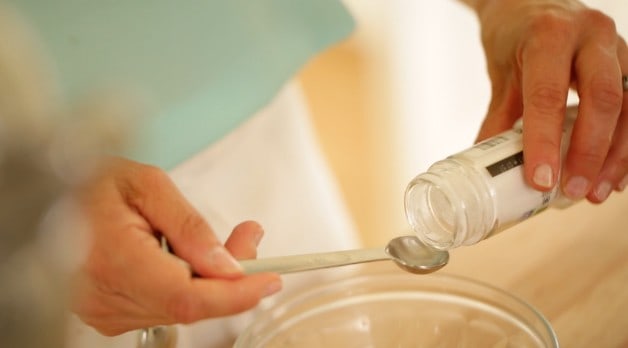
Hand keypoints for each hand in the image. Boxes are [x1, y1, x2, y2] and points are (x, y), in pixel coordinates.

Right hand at [71, 158, 280, 335]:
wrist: (49, 194)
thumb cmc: (92, 182)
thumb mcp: (148, 185)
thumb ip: (190, 227)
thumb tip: (227, 265)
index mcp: (114, 258)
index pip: (186, 297)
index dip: (234, 294)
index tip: (268, 279)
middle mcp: (105, 296)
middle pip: (190, 304)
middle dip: (231, 277)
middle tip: (248, 237)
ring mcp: (104, 310)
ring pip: (180, 309)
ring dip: (211, 280)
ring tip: (219, 241)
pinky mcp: (108, 314)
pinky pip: (164, 307)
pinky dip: (188, 285)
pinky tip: (186, 258)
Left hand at [471, 0, 626, 202]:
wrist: (531, 2)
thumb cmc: (514, 36)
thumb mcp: (502, 73)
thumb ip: (498, 119)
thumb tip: (488, 169)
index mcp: (548, 35)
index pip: (547, 93)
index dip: (545, 141)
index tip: (541, 179)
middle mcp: (590, 35)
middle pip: (602, 97)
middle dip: (590, 152)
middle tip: (574, 191)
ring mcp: (616, 46)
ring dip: (616, 155)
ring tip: (596, 193)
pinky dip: (627, 145)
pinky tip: (614, 175)